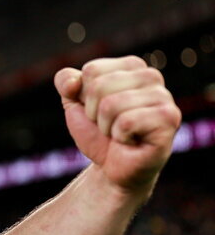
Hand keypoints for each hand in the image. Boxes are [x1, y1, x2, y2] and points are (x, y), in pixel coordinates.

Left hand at [54, 56, 180, 195]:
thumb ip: (66, 82)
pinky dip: (120, 137)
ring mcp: (164, 97)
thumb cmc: (97, 134)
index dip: (84, 97)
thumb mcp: (73, 105)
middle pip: (99, 86)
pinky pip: (126, 122)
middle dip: (93, 113)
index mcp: (132, 66)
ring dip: (106, 126)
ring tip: (120, 133)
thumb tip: (73, 81)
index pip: (92, 70)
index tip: (97, 111)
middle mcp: (152, 76)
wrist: (111, 168)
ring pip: (111, 104)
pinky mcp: (169, 119)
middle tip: (108, 126)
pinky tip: (132, 141)